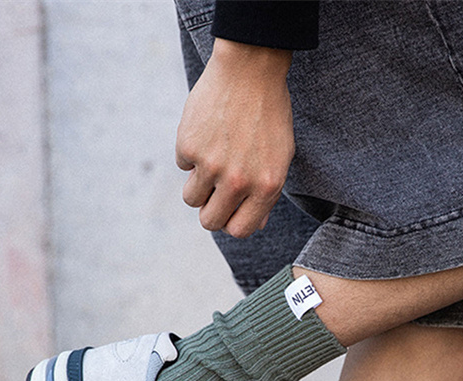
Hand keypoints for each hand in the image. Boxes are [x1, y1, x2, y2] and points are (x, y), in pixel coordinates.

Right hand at [176, 39, 294, 237]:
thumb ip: (266, 194)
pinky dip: (190, 152)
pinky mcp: (189, 146)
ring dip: (197, 184)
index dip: (231, 222)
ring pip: (191, 198)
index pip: (239, 230)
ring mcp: (212, 165)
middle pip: (210, 221)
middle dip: (209, 211)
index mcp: (266, 187)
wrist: (250, 69)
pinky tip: (207, 131)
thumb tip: (254, 225)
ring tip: (210, 160)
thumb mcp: (280, 157)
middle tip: (213, 193)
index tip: (229, 211)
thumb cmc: (269, 114)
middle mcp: (239, 182)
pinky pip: (182, 165)